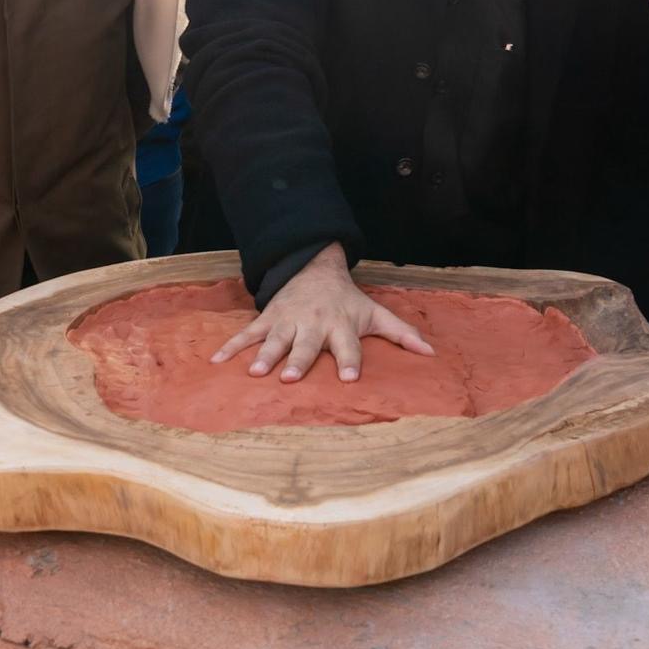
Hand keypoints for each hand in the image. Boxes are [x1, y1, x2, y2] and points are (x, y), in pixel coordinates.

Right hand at [210, 243, 433, 382]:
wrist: (314, 268)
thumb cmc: (348, 301)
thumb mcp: (376, 313)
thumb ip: (402, 334)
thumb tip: (432, 353)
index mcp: (342, 325)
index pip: (349, 346)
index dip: (350, 361)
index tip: (349, 379)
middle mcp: (314, 324)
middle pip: (306, 345)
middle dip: (298, 360)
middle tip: (292, 377)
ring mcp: (287, 321)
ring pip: (275, 340)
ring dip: (264, 355)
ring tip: (254, 371)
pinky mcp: (268, 318)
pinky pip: (247, 333)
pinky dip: (231, 346)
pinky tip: (216, 361)